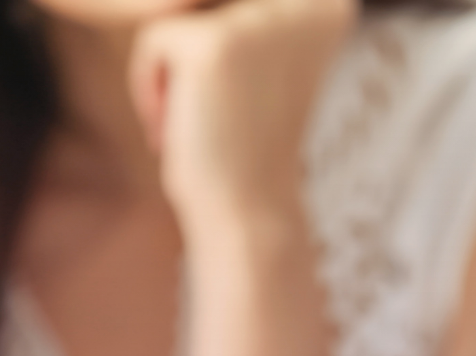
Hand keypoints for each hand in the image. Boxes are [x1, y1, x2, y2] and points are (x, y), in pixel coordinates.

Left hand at [129, 0, 354, 232]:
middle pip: (203, 4)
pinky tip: (182, 127)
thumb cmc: (245, 146)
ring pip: (175, 18)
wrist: (250, 214)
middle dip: (194, 62)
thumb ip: (242, 13)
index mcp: (325, 4)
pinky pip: (152, 42)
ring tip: (203, 121)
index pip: (229, 3)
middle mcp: (303, 3)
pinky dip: (150, 88)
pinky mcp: (213, 42)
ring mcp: (257, 19)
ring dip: (172, 75)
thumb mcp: (259, 61)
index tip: (246, 100)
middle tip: (219, 116)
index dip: (221, 53)